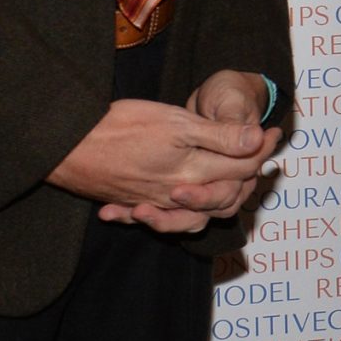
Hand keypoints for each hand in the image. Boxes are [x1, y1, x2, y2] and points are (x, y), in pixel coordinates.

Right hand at [48, 96, 282, 234]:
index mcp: (192, 172)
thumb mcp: (177, 123)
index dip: (262, 149)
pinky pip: (161, 216)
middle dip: (247, 173)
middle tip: (263, 150)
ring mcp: (153, 201)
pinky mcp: (132, 201)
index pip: (241, 168)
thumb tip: (258, 140)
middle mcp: (176, 194)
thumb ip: (219, 136)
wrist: (65, 145)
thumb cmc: (121, 126)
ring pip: (196, 211)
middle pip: (225, 193)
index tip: (275, 131)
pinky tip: (179, 201)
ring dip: (217, 199)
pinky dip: (175, 212)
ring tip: (232, 180)